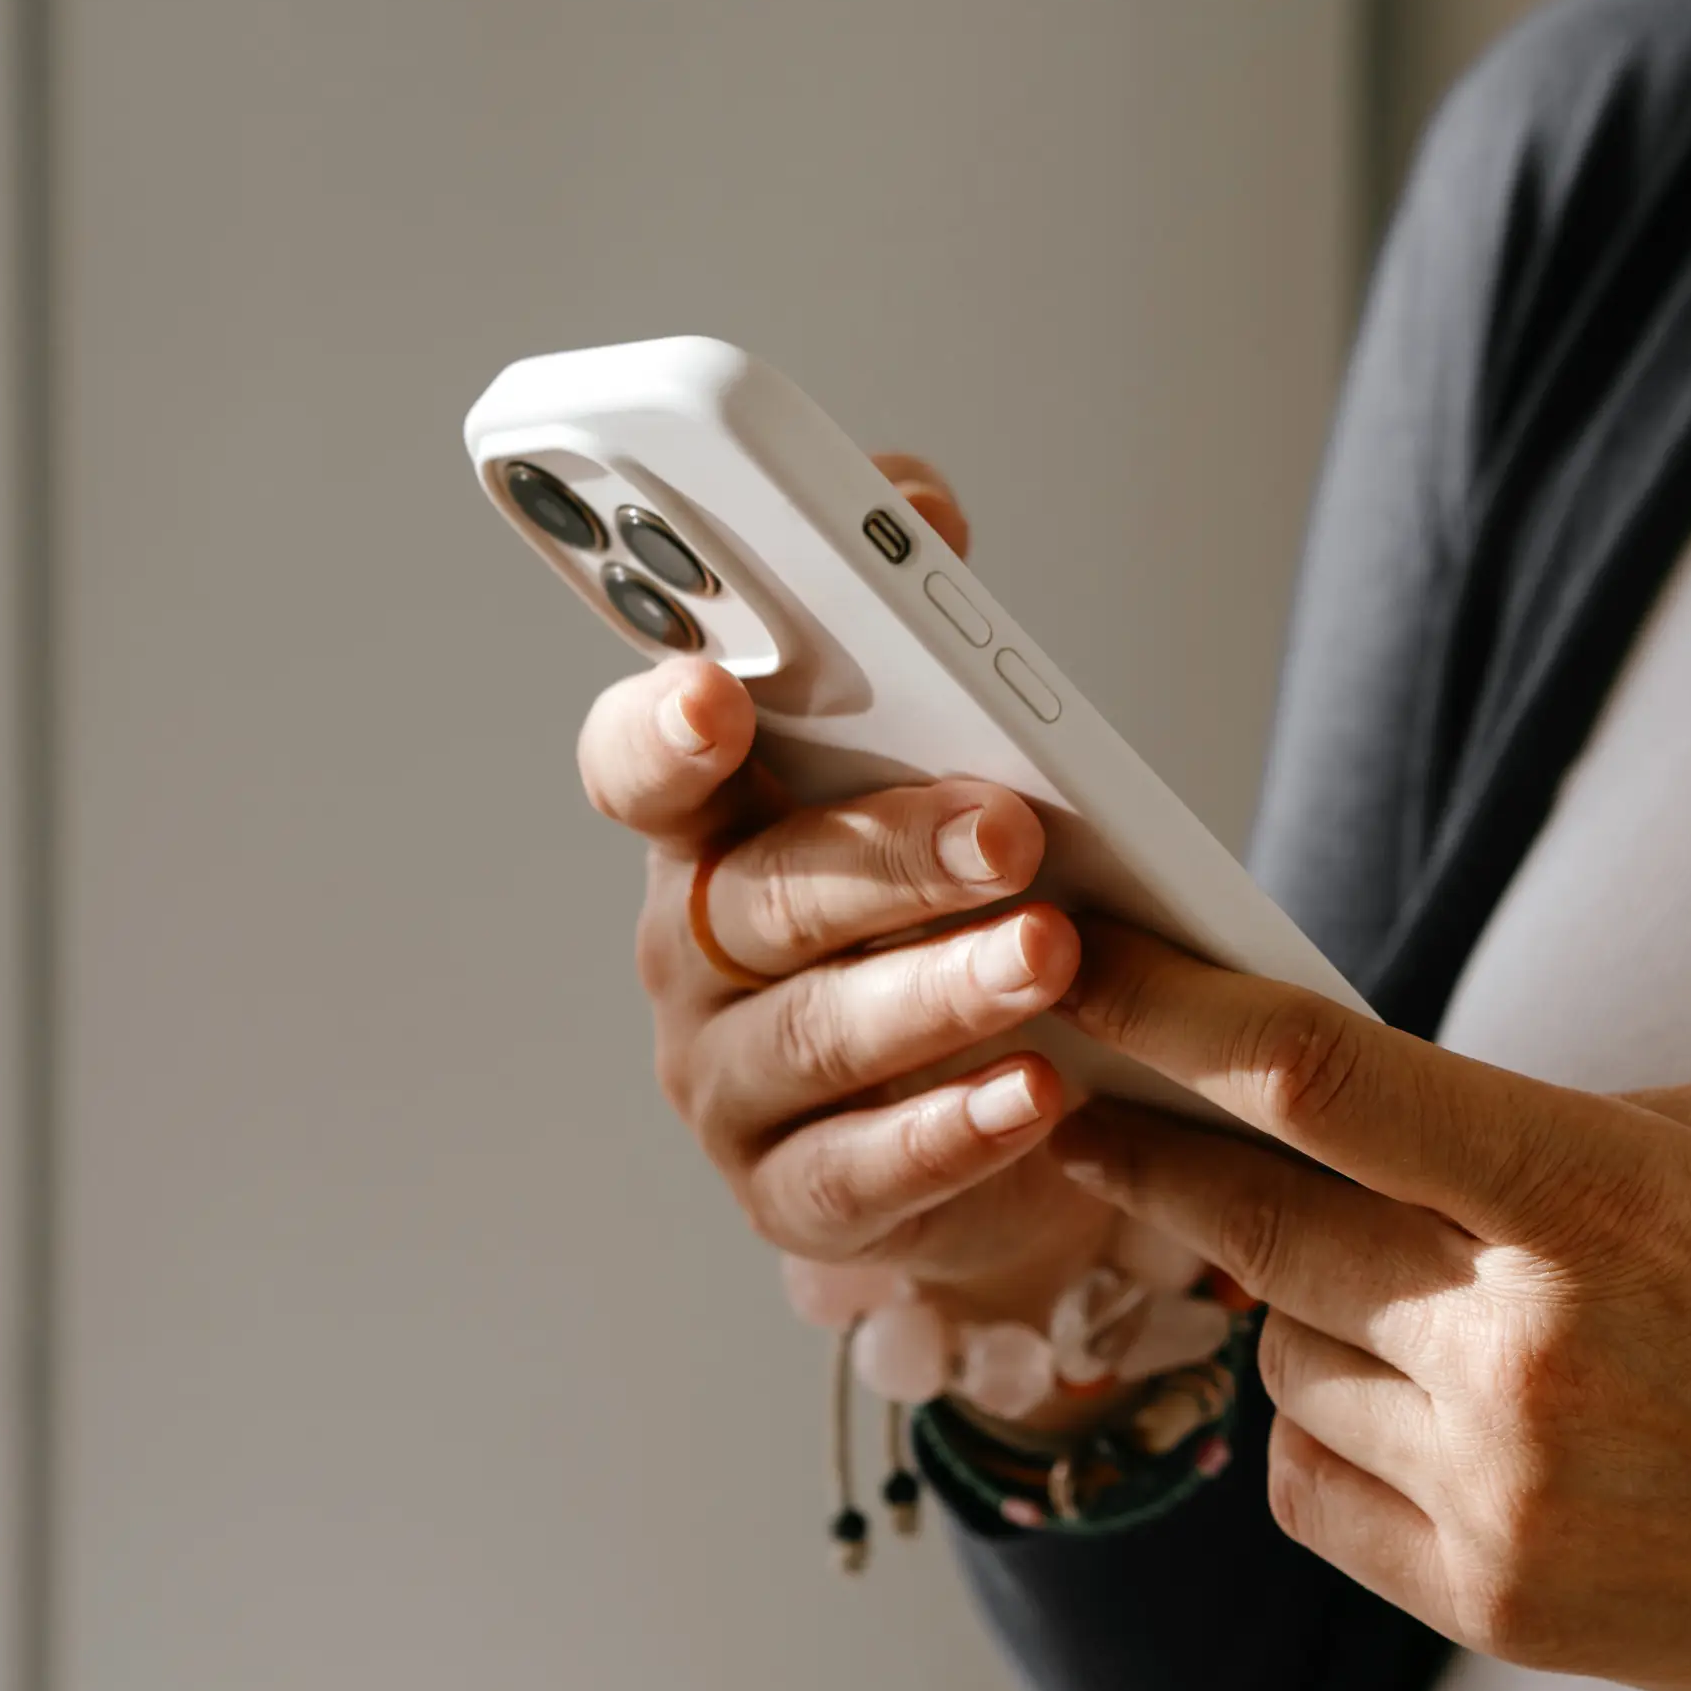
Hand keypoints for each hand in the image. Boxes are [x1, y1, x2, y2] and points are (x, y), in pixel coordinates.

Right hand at [577, 457, 1113, 1331]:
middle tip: (1011, 827)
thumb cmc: (946, 903)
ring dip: (938, 991)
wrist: (1005, 1104)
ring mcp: (732, 1082)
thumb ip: (914, 620)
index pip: (640, 765)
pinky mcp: (798, 1194)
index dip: (660, 729)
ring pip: (819, 1033)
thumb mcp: (937, 760)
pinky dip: (953, 1131)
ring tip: (1051, 955)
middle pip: (759, 896)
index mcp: (710, 822)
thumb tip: (917, 496)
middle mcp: (695, 949)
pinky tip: (1042, 1096)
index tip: (710, 694)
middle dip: (884, 854)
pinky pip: (864, 1168)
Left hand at [1044, 923, 1690, 1690]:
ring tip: (1418, 1296)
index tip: (1085, 969)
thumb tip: (1394, 1125)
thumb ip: (1567, 1121)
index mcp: (1607, 1200)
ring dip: (1308, 1314)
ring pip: (1283, 1364)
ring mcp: (1506, 1496)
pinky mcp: (1501, 1608)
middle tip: (1105, 1112)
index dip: (1177, 1015)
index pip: (1325, 1082)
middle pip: (1257, 1227)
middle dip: (1165, 1159)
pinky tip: (1420, 1407)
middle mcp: (1531, 1353)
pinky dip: (1330, 1436)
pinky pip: (1312, 1492)